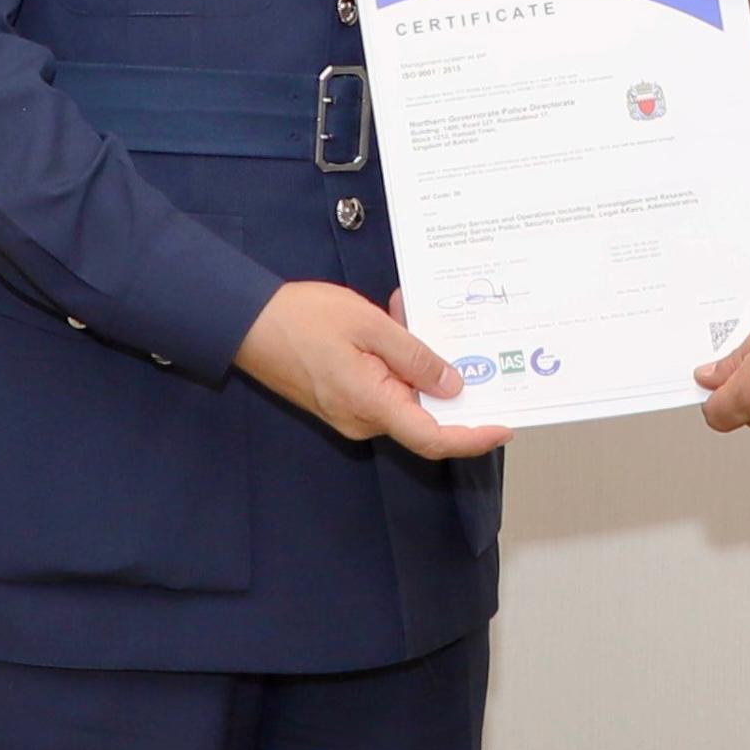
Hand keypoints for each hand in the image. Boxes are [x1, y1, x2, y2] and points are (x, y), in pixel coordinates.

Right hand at [236, 280, 506, 457]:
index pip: (434, 439)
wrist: (243, 323)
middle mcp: (363, 420)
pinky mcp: (340, 400)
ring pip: (402, 396)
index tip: (505, 426)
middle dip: (444, 378)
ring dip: (415, 360)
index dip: (474, 438)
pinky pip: (381, 387)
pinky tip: (389, 321)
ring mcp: (349, 413)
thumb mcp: (369, 326)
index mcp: (372, 405)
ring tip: (405, 311)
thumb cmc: (301, 320)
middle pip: (422, 415)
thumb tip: (452, 384)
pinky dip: (393, 359)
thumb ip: (414, 357)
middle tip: (459, 337)